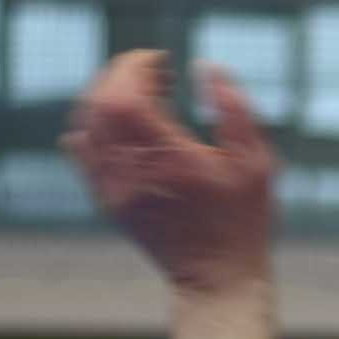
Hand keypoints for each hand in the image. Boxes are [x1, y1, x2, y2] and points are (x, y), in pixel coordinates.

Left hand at [63, 51, 275, 294]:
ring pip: (87, 124)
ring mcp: (115, 189)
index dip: (137, 66)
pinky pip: (83, 153)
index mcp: (168, 157)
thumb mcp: (255, 161)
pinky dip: (92, 127)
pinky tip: (116, 123)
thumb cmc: (243, 221)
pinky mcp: (109, 201)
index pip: (126, 95)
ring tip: (139, 94)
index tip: (162, 60)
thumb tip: (205, 66)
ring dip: (106, 97)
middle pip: (100, 103)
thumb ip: (233, 108)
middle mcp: (132, 172)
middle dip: (121, 75)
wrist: (217, 278)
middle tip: (152, 71)